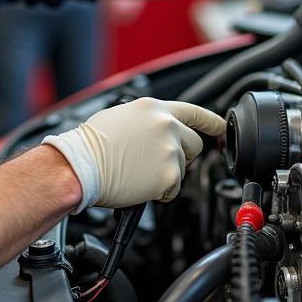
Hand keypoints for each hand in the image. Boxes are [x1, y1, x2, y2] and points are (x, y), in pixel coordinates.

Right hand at [42, 97, 225, 210]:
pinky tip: (139, 185)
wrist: (80, 166)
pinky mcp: (168, 176)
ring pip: (183, 168)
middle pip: (194, 144)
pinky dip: (160, 192)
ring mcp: (170, 151)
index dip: (210, 121)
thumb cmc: (90, 145)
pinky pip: (173, 189)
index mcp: (154, 109)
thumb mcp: (121, 117)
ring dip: (167, 175)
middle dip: (183, 156)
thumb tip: (158, 133)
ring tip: (138, 173)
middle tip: (161, 163)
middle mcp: (166, 126)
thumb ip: (147, 122)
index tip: (221, 127)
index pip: (193, 112)